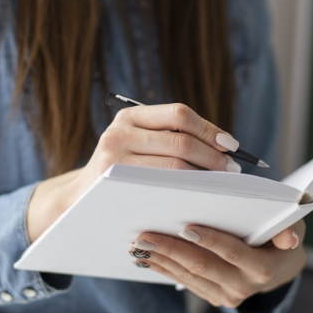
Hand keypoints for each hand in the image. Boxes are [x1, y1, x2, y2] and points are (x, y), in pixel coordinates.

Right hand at [27, 103, 240, 241]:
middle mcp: (120, 130)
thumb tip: (222, 144)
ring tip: (221, 184)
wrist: (80, 199)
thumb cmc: (121, 171)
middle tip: (232, 171)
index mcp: (130, 116)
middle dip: (213, 156)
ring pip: (174, 165)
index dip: (209, 129)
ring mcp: (114, 156)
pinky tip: (199, 195)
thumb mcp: (136, 144)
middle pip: (180, 141)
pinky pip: (162, 185)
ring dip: (204, 175)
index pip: (179, 114)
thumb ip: (167, 137)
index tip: (231, 145)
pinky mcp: (114, 180)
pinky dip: (186, 189)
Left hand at [130, 220, 306, 307]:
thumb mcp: (292, 226)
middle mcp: (243, 286)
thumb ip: (289, 228)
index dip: (210, 239)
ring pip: (189, 275)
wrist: (279, 266)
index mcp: (262, 267)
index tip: (185, 226)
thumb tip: (288, 237)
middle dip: (172, 249)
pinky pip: (185, 282)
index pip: (232, 252)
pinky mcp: (213, 296)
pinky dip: (165, 268)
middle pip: (202, 265)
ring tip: (139, 244)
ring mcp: (227, 295)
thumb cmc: (281, 236)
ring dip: (162, 259)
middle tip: (146, 235)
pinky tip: (147, 257)